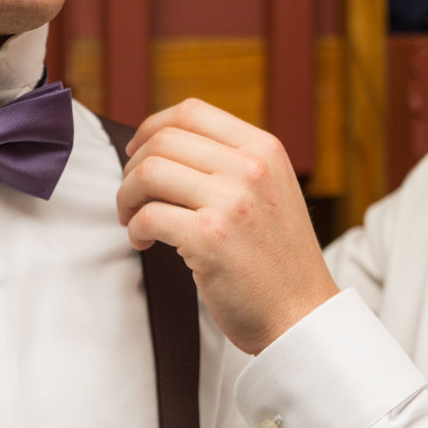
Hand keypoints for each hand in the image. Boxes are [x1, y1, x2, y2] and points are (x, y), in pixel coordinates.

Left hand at [115, 98, 338, 354]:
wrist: (301, 316)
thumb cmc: (276, 258)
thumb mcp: (270, 190)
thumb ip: (231, 161)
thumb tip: (163, 141)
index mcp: (264, 149)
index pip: (191, 111)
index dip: (152, 127)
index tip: (137, 153)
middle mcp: (251, 168)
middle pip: (164, 140)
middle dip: (133, 168)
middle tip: (131, 197)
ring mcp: (231, 202)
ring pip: (149, 173)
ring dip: (127, 197)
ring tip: (133, 220)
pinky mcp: (209, 238)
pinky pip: (147, 217)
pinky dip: (134, 229)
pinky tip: (145, 243)